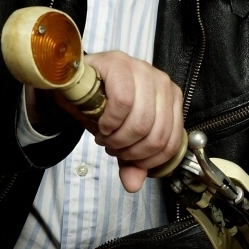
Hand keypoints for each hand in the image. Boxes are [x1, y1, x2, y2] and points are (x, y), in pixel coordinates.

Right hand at [60, 51, 185, 191]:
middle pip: (157, 134)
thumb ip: (131, 161)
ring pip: (142, 121)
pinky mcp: (119, 63)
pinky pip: (123, 101)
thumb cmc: (103, 106)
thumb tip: (133, 184)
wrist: (76, 83)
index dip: (147, 160)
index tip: (128, 159)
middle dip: (129, 150)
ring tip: (105, 136)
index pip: (172, 142)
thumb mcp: (121, 138)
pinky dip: (110, 120)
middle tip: (112, 147)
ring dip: (118, 138)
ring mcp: (142, 70)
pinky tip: (102, 123)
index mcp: (171, 100)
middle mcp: (162, 82)